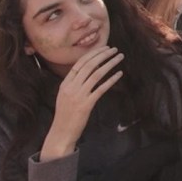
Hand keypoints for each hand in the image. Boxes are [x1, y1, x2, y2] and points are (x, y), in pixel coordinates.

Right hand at [41, 46, 123, 161]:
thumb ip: (75, 83)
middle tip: (114, 49)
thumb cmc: (65, 114)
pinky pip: (101, 89)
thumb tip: (90, 69)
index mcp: (65, 84)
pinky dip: (111, 80)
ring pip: (96, 74)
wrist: (61, 133)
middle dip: (103, 55)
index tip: (104, 48)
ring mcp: (78, 96)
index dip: (93, 54)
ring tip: (119, 57)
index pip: (80, 63)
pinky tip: (119, 74)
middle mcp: (71, 87)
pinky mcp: (86, 105)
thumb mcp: (65, 95)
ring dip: (110, 63)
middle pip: (89, 65)